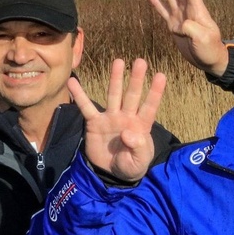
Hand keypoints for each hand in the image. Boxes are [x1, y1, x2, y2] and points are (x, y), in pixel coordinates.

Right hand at [68, 59, 166, 183]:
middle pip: (132, 96)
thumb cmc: (131, 165)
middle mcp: (127, 117)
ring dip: (115, 79)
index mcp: (141, 126)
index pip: (149, 107)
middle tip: (141, 61)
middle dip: (136, 79)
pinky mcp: (94, 123)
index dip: (155, 93)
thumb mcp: (139, 162)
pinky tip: (72, 81)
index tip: (161, 75)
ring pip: (114, 95)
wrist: (112, 173)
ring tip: (118, 62)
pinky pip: (86, 108)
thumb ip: (137, 148)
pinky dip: (79, 95)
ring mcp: (110, 118)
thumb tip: (128, 133)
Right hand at [148, 0, 228, 76]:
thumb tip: (181, 24)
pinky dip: (157, 3)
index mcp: (198, 11)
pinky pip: (163, 12)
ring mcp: (180, 17)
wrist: (209, 61)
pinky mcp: (174, 26)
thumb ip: (192, 29)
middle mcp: (188, 11)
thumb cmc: (210, 49)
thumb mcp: (203, 39)